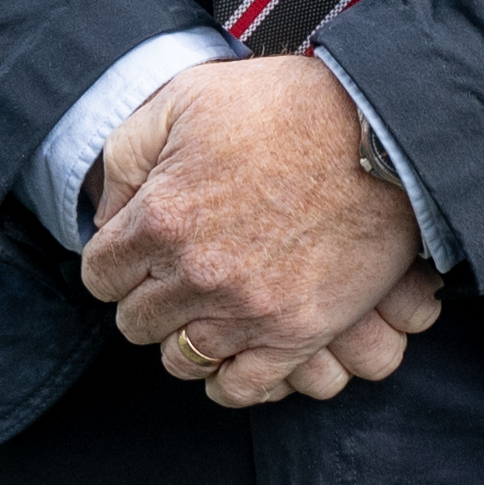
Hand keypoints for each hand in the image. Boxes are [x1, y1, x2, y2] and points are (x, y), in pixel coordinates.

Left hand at [81, 55, 432, 406]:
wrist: (383, 130)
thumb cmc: (288, 107)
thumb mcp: (189, 97)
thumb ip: (128, 154)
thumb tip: (108, 211)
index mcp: (161, 216)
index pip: (100, 274)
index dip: (116, 260)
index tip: (138, 250)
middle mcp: (196, 274)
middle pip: (135, 322)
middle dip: (147, 297)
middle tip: (175, 274)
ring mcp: (247, 310)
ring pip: (180, 359)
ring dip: (184, 336)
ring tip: (205, 309)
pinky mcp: (297, 332)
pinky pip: (239, 387)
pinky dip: (227, 378)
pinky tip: (232, 351)